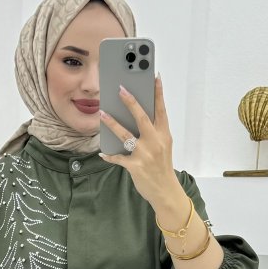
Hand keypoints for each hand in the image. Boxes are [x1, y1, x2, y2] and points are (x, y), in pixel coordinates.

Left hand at [99, 73, 175, 210]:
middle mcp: (156, 142)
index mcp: (164, 135)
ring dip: (112, 123)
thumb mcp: (163, 146)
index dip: (158, 93)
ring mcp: (145, 154)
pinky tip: (103, 153)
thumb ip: (153, 132)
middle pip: (142, 118)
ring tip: (102, 113)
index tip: (155, 77)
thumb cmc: (162, 166)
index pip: (161, 110)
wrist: (166, 192)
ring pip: (125, 135)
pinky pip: (118, 157)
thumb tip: (136, 117)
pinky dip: (109, 155)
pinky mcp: (135, 166)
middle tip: (120, 89)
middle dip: (131, 102)